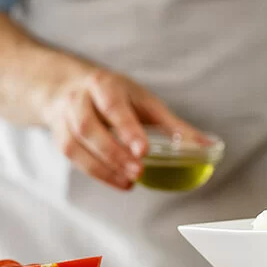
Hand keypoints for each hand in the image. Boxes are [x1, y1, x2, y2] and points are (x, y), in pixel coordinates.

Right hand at [42, 68, 204, 189]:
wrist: (66, 87)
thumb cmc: (115, 95)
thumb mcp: (143, 102)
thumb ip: (173, 125)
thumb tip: (207, 146)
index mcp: (103, 85)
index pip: (114, 106)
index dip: (127, 129)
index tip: (144, 150)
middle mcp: (79, 99)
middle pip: (89, 126)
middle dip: (114, 152)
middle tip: (139, 171)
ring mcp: (65, 118)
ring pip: (75, 144)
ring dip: (103, 166)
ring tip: (130, 182)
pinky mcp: (59, 137)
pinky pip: (73, 157)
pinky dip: (96, 172)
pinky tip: (118, 181)